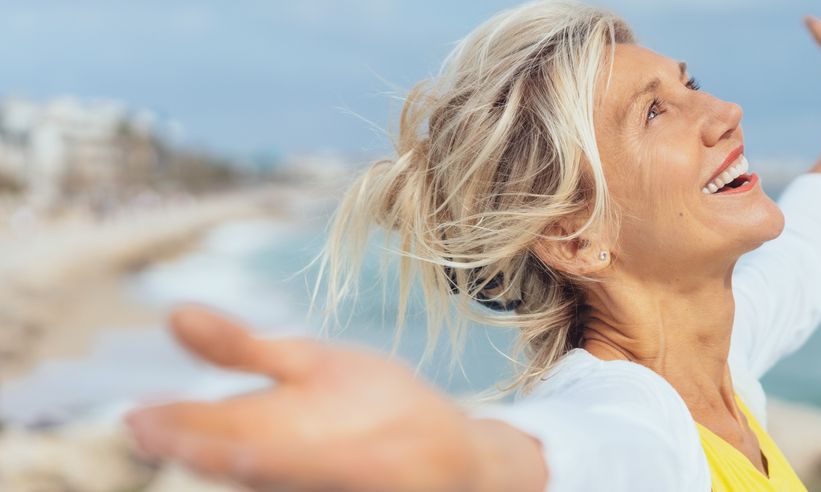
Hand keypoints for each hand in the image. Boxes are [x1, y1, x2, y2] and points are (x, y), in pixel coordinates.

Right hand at [125, 305, 480, 491]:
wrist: (454, 450)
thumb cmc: (371, 409)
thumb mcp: (307, 366)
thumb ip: (243, 349)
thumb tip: (174, 313)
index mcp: (264, 435)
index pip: (208, 433)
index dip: (175, 430)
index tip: (141, 420)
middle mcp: (286, 466)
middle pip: (239, 462)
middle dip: (205, 454)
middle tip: (162, 438)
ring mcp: (324, 479)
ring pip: (280, 476)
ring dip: (257, 470)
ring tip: (236, 458)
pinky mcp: (370, 481)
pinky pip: (332, 478)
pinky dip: (313, 474)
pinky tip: (306, 462)